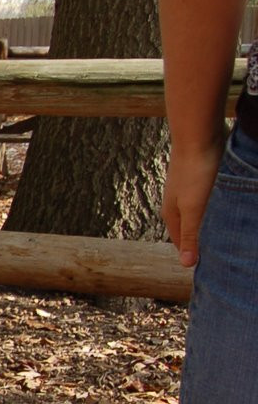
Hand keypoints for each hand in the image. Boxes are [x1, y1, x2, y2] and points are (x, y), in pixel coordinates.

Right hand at [162, 138, 222, 266]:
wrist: (198, 136)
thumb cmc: (195, 174)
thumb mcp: (194, 209)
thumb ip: (191, 236)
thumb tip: (186, 265)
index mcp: (172, 215)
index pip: (183, 244)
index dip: (196, 255)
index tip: (213, 267)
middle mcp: (178, 205)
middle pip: (192, 230)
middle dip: (205, 241)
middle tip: (225, 254)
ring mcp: (189, 191)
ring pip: (202, 215)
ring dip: (213, 224)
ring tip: (230, 234)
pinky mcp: (202, 179)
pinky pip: (211, 201)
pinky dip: (219, 209)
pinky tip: (230, 209)